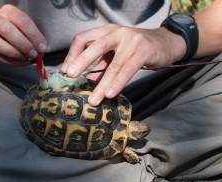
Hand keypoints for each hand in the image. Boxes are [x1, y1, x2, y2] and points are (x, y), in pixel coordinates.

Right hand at [0, 4, 47, 65]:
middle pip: (8, 31)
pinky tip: (22, 62)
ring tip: (27, 59)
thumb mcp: (22, 27)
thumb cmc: (12, 30)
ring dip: (16, 54)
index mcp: (9, 11)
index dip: (34, 36)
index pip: (22, 21)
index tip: (43, 48)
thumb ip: (32, 37)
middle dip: (24, 45)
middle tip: (34, 54)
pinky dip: (12, 62)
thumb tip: (42, 49)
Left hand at [62, 24, 185, 105]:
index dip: (73, 54)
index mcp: (106, 31)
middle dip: (81, 62)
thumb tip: (87, 80)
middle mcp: (117, 32)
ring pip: (113, 64)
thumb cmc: (136, 49)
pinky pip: (128, 69)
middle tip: (70, 76)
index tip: (66, 70)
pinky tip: (109, 93)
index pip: (83, 38)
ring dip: (101, 84)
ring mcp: (132, 40)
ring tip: (93, 99)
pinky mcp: (144, 50)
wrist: (165, 43)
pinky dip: (118, 83)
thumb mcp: (116, 54)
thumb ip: (102, 64)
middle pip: (95, 46)